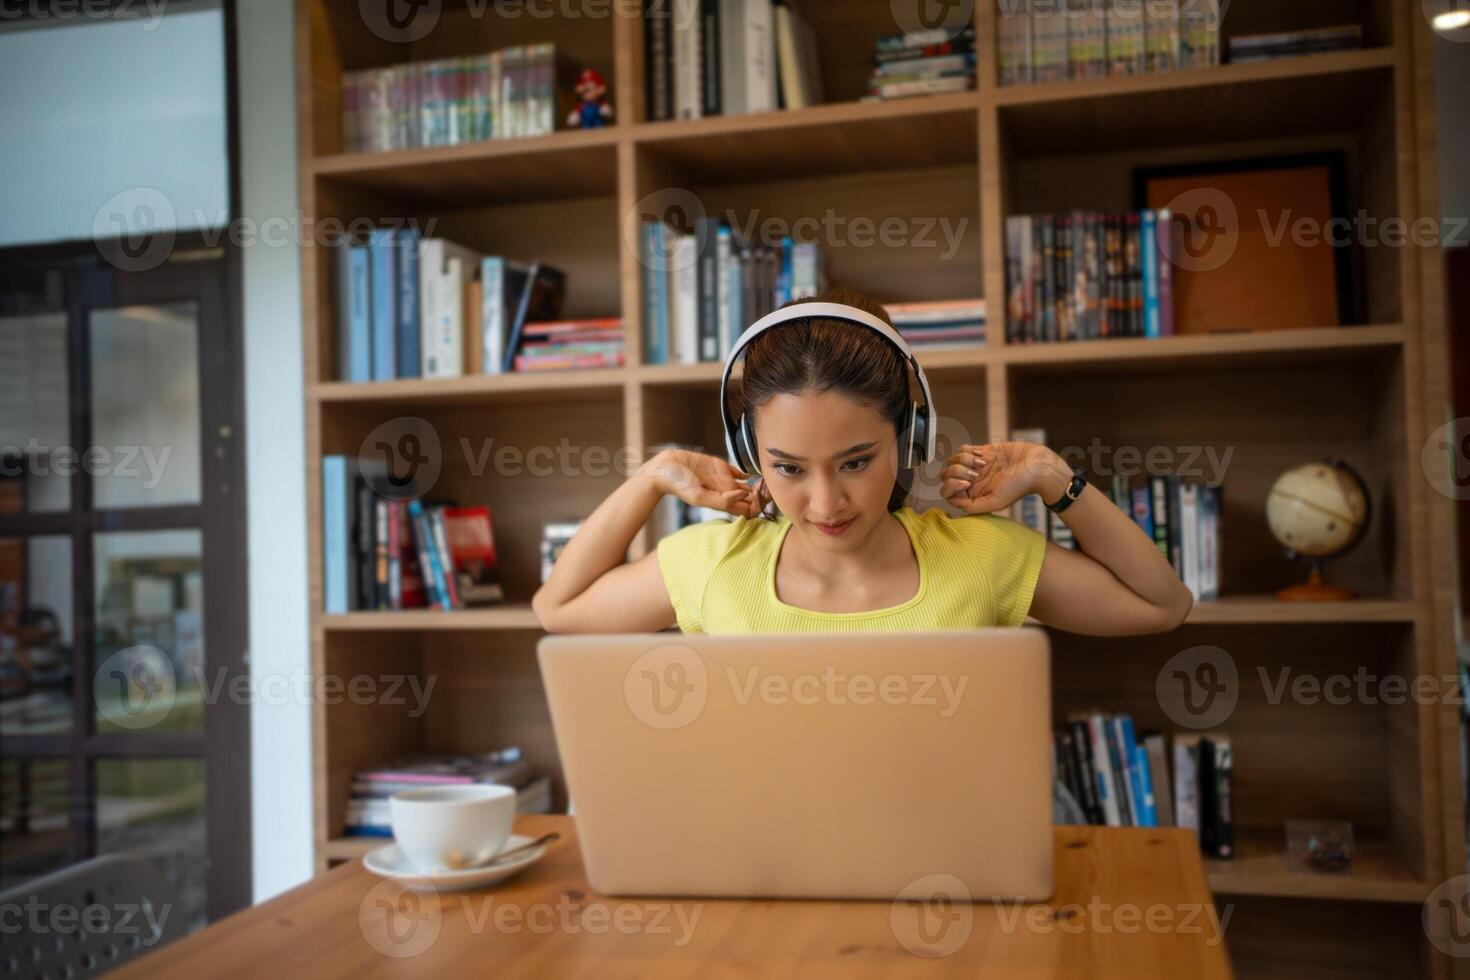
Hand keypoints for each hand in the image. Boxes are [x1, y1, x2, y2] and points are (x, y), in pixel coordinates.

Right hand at [639, 449, 761, 518]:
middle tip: (767, 486)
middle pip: (754, 500)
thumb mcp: (700, 497)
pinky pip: (741, 473)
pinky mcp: (723, 468)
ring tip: (764, 479)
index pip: (750, 511)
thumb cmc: (680, 485)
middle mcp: (728, 494)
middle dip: (764, 494)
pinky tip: (752, 472)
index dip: (759, 505)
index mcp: (724, 504)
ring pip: (751, 486)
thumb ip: (723, 500)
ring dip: (760, 484)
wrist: (668, 467)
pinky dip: (750, 473)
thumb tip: (744, 493)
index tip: (761, 495)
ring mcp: (727, 481)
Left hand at [940, 442, 1070, 514]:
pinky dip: (971, 450)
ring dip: (965, 459)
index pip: (947, 492)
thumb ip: (971, 506)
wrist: (1035, 465)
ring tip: (983, 464)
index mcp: (972, 496)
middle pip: (946, 475)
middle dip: (958, 471)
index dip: (952, 485)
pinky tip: (985, 456)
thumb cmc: (1019, 486)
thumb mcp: (995, 502)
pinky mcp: (980, 452)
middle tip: (977, 473)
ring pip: (953, 459)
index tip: (969, 483)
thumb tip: (950, 500)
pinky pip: (963, 448)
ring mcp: (974, 466)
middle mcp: (970, 482)